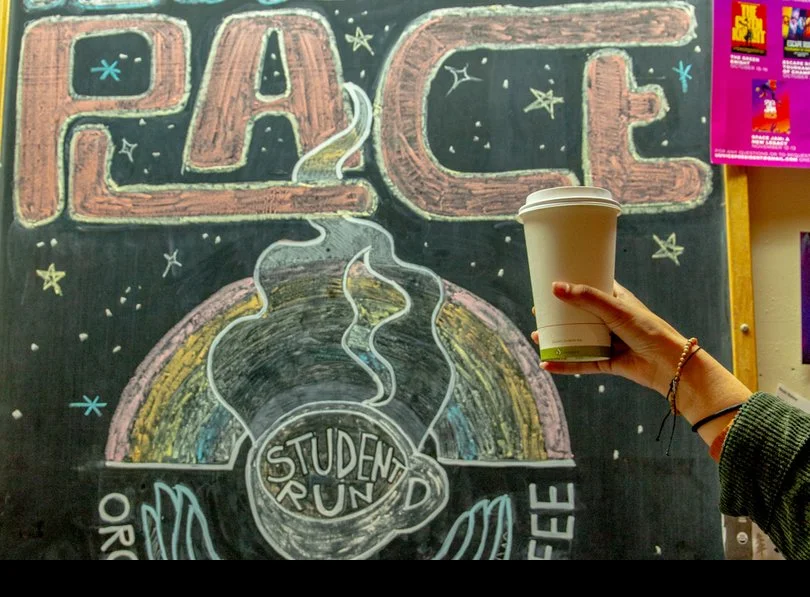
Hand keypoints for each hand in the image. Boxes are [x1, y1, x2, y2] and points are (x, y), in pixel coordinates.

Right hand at [532, 281, 687, 396]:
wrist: (670, 365)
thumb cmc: (649, 330)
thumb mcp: (616, 310)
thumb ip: (586, 299)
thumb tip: (556, 287)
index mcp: (616, 301)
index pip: (591, 288)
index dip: (572, 285)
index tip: (552, 283)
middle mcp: (610, 320)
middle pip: (578, 315)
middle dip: (557, 315)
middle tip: (538, 312)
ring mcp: (607, 342)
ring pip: (577, 339)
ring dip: (556, 339)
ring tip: (537, 337)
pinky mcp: (606, 362)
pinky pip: (580, 363)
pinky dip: (563, 365)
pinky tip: (547, 364)